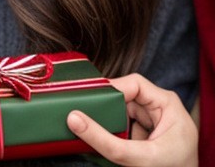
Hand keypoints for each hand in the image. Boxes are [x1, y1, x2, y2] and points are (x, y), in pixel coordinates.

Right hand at [66, 73, 197, 165]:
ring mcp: (153, 121)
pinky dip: (114, 133)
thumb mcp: (141, 158)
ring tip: (103, 135)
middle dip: (108, 110)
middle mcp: (160, 108)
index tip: (89, 100)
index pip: (133, 83)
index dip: (111, 89)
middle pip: (124, 97)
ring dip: (111, 124)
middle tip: (89, 119)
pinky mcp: (145, 133)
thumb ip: (107, 141)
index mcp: (167, 104)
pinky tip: (112, 143)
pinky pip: (122, 125)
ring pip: (120, 111)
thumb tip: (74, 119)